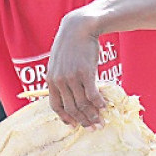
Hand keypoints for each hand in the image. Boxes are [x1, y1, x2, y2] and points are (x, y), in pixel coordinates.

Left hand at [46, 11, 105, 128]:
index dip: (65, 118)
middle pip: (72, 108)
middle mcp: (60, 81)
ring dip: (93, 116)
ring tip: (101, 121)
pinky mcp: (86, 72)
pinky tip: (105, 106)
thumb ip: (61, 78)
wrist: (78, 28)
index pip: (56, 106)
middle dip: (83, 121)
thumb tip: (69, 95)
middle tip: (93, 128)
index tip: (74, 125)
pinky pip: (92, 95)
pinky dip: (99, 104)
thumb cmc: (70, 46)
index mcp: (51, 80)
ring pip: (83, 104)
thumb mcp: (58, 63)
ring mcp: (72, 77)